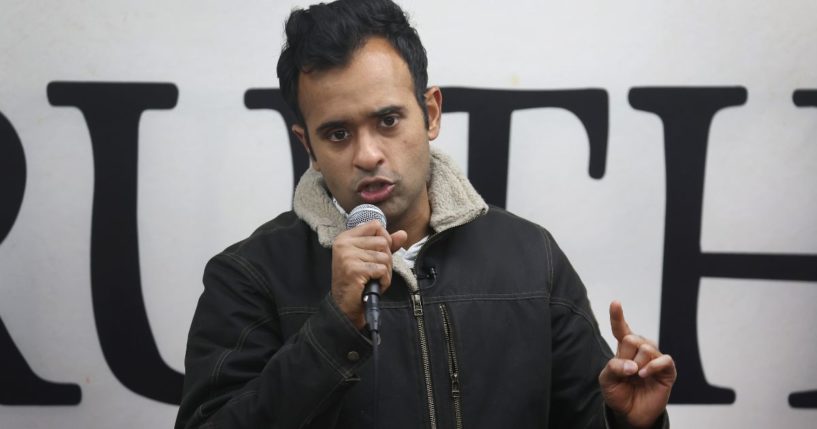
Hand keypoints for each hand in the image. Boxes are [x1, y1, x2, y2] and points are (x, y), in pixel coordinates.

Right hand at [331, 220, 406, 328]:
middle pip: (383, 242)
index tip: (378, 253)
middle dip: (386, 259)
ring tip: (374, 279)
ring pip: (384, 257)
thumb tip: (403, 234)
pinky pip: (382, 270)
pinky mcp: (354, 269)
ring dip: (385, 272)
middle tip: (375, 271)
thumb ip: (386, 244)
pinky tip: (374, 285)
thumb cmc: (358, 280)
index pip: (375, 225)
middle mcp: (344, 244)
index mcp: (346, 237)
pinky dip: (384, 280)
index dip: (384, 239)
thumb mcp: (370, 258)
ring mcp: (348, 256)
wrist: (345, 305)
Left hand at [598, 300, 676, 427]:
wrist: (630, 413)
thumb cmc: (618, 393)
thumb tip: (633, 366)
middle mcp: (641, 349)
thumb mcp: (606, 379)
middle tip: (627, 372)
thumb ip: (614, 367)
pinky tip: (644, 374)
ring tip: (636, 377)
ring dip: (637, 365)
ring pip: (645, 348)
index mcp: (624, 348)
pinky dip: (652, 367)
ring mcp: (655, 358)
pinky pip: (663, 359)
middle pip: (631, 339)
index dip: (617, 316)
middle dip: (625, 356)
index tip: (615, 302)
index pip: (621, 329)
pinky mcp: (667, 369)